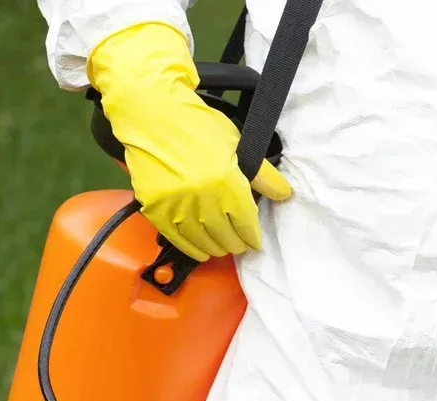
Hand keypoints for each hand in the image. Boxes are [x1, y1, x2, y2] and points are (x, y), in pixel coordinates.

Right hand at [88, 22, 291, 261]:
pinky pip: (179, 240)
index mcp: (226, 182)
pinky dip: (193, 249)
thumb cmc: (197, 125)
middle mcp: (203, 199)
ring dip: (217, 247)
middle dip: (236, 243)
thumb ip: (262, 174)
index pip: (246, 224)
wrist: (151, 114)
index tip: (254, 242)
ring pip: (204, 242)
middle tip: (239, 243)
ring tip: (223, 246)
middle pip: (226, 237)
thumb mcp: (237, 144)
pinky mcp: (156, 210)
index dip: (252, 237)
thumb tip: (284, 194)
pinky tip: (202, 250)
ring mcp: (177, 206)